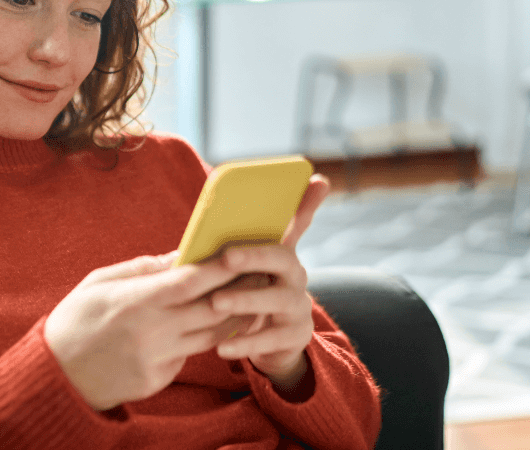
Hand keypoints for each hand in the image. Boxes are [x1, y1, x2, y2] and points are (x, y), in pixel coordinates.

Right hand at [43, 251, 248, 410]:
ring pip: (211, 336)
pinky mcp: (159, 379)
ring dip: (233, 317)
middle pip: (212, 309)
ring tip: (250, 298)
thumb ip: (141, 269)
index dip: (220, 267)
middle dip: (239, 290)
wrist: (57, 374)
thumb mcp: (99, 282)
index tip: (241, 252)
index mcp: (136, 301)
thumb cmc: (75, 319)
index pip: (191, 281)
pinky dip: (203, 339)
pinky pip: (189, 355)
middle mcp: (153, 332)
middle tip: (260, 272)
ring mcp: (158, 359)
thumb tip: (178, 256)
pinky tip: (214, 326)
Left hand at [208, 174, 329, 390]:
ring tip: (215, 302)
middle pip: (284, 258)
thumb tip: (214, 218)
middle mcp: (296, 276)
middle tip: (226, 257)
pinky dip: (245, 342)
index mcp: (282, 253)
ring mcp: (298, 307)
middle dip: (255, 255)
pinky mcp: (295, 336)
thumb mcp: (243, 268)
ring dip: (244, 299)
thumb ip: (233, 242)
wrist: (270, 343)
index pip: (295, 223)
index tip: (316, 180)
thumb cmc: (249, 293)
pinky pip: (271, 339)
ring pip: (277, 299)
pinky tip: (222, 347)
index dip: (307, 204)